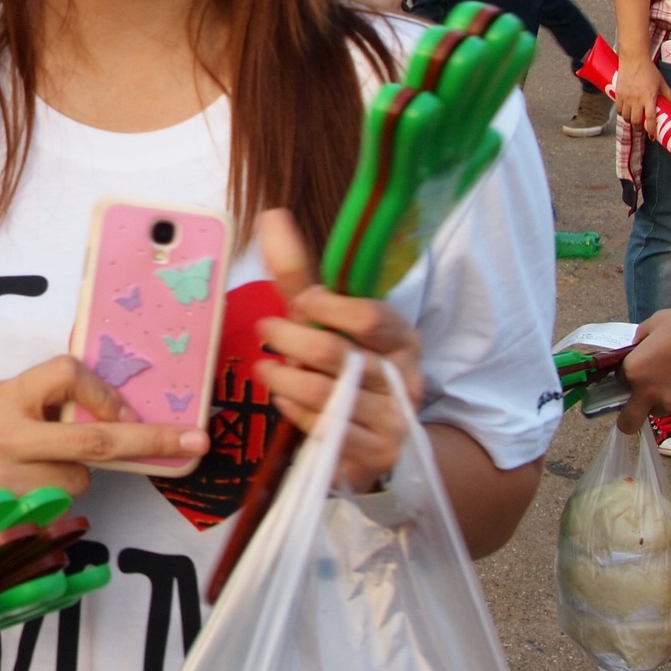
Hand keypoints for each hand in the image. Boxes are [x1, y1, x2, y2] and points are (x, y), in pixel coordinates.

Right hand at [0, 355, 208, 518]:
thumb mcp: (13, 409)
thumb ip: (56, 404)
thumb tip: (128, 411)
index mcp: (3, 397)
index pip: (66, 373)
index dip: (104, 393)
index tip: (127, 413)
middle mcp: (1, 435)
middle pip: (93, 438)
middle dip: (150, 440)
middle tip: (195, 441)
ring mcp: (5, 482)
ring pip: (81, 478)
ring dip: (76, 478)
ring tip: (41, 475)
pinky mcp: (14, 519)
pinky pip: (66, 509)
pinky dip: (61, 503)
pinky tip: (33, 497)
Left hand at [254, 208, 422, 491]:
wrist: (378, 433)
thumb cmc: (347, 361)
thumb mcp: (330, 318)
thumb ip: (300, 273)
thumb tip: (271, 216)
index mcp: (402, 339)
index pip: (369, 317)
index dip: (326, 306)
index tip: (301, 300)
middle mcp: (404, 379)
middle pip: (337, 355)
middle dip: (291, 340)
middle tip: (267, 329)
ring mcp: (392, 421)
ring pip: (325, 395)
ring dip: (284, 377)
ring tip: (266, 366)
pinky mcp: (372, 455)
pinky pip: (323, 430)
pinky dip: (294, 410)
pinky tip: (285, 398)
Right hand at [614, 51, 670, 130]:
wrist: (634, 59)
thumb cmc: (649, 71)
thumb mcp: (663, 84)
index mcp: (649, 97)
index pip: (650, 118)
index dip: (652, 130)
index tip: (653, 136)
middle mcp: (636, 99)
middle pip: (636, 121)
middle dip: (639, 129)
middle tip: (643, 130)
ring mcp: (626, 97)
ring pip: (626, 117)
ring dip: (631, 122)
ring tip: (635, 121)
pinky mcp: (618, 94)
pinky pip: (619, 110)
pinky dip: (623, 114)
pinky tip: (627, 113)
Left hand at [616, 307, 670, 433]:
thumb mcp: (655, 323)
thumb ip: (640, 339)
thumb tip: (637, 346)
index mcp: (634, 370)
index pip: (618, 380)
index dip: (627, 374)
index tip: (637, 370)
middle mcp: (648, 392)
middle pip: (628, 421)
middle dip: (628, 417)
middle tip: (638, 402)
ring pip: (656, 410)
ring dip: (659, 400)